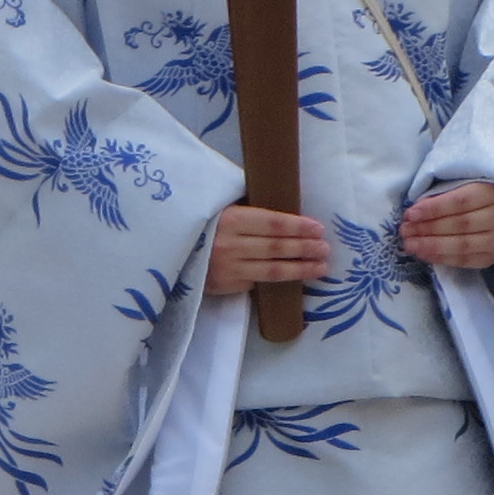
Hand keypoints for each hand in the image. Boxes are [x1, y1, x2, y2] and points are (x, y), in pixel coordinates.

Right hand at [204, 203, 326, 297]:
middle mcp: (229, 244)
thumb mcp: (219, 209)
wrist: (168, 250)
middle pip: (276, 247)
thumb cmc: (200, 225)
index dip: (298, 226)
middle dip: (305, 248)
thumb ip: (246, 211)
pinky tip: (294, 275)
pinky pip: (256, 281)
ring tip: (321, 266)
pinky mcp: (224, 285)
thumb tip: (285, 217)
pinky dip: (277, 278)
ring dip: (300, 268)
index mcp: (229, 219)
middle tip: (325, 249)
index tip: (318, 228)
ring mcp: (227, 268)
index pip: (272, 224)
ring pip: (271, 269)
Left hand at [400, 181, 493, 270]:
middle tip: (405, 231)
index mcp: (492, 193)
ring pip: (462, 245)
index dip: (434, 209)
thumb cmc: (471, 195)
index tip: (410, 214)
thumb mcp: (458, 186)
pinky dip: (441, 258)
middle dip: (428, 228)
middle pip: (460, 224)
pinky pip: (464, 261)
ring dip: (432, 246)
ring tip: (410, 244)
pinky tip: (423, 254)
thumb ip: (439, 196)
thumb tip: (413, 214)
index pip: (460, 201)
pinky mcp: (492, 257)